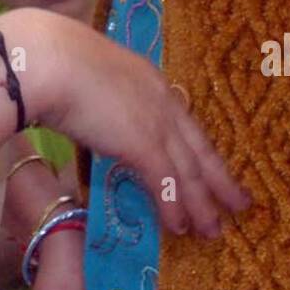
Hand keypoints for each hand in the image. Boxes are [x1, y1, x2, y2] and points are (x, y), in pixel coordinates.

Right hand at [6, 9, 249, 239]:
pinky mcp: (142, 144)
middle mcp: (162, 101)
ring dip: (202, 204)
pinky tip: (180, 229)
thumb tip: (90, 108)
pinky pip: (165, 183)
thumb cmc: (56, 60)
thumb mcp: (89, 74)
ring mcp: (155, 123)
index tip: (214, 166)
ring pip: (189, 171)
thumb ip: (100, 93)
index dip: (199, 148)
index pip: (184, 122)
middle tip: (239, 203)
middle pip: (199, 148)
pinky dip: (173, 208)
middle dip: (219, 179)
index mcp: (151, 81)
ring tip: (214, 231)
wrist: (50, 59)